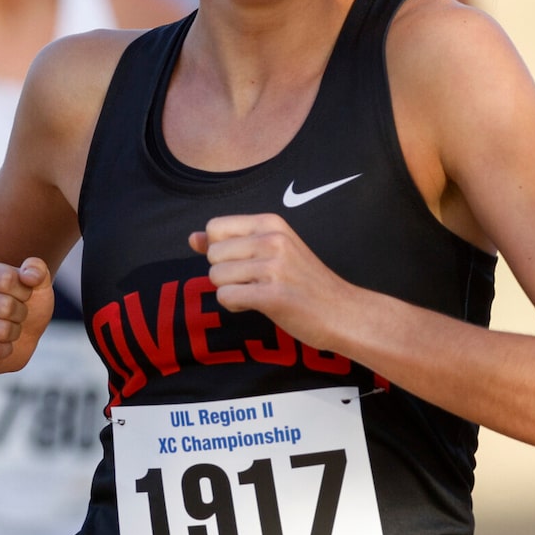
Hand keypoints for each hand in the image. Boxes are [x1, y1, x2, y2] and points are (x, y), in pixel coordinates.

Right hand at [0, 257, 50, 372]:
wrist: (4, 339)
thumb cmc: (19, 304)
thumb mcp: (34, 283)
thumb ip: (36, 269)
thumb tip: (30, 277)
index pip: (7, 279)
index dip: (24, 291)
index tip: (19, 294)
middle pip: (5, 306)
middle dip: (20, 313)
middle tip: (13, 314)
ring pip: (2, 331)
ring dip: (13, 332)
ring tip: (4, 328)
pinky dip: (5, 350)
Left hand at [188, 214, 355, 346]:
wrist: (342, 311)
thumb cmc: (304, 282)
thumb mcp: (272, 249)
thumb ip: (230, 241)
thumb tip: (192, 238)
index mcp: (272, 223)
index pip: (214, 227)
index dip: (221, 250)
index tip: (244, 262)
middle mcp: (272, 240)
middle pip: (212, 255)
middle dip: (224, 274)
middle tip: (254, 282)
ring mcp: (274, 267)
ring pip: (216, 277)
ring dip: (230, 291)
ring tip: (257, 293)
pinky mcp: (273, 295)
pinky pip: (226, 297)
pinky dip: (235, 305)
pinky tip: (257, 305)